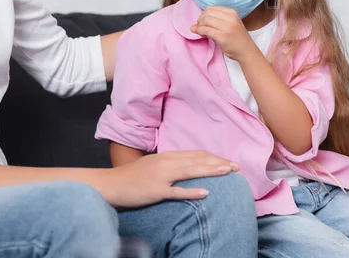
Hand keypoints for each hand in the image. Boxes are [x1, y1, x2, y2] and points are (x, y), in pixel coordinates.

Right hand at [103, 150, 239, 207]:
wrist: (111, 184)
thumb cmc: (131, 177)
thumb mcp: (153, 166)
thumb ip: (170, 166)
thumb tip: (188, 168)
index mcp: (166, 157)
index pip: (196, 154)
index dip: (214, 157)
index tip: (229, 162)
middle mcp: (166, 163)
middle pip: (197, 160)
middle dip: (218, 162)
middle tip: (237, 167)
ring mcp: (161, 176)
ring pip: (190, 171)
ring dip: (210, 171)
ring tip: (227, 172)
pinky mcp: (156, 190)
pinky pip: (176, 191)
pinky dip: (192, 191)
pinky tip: (206, 193)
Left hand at [191, 6, 255, 61]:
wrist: (247, 51)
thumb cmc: (237, 39)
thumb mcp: (228, 26)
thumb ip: (212, 23)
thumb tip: (192, 26)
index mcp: (232, 12)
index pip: (210, 8)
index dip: (203, 15)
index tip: (204, 23)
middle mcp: (230, 17)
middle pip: (207, 13)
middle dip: (200, 21)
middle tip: (202, 28)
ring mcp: (226, 26)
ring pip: (205, 20)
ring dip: (200, 27)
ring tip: (202, 32)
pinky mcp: (222, 36)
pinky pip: (206, 30)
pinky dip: (200, 32)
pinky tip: (203, 35)